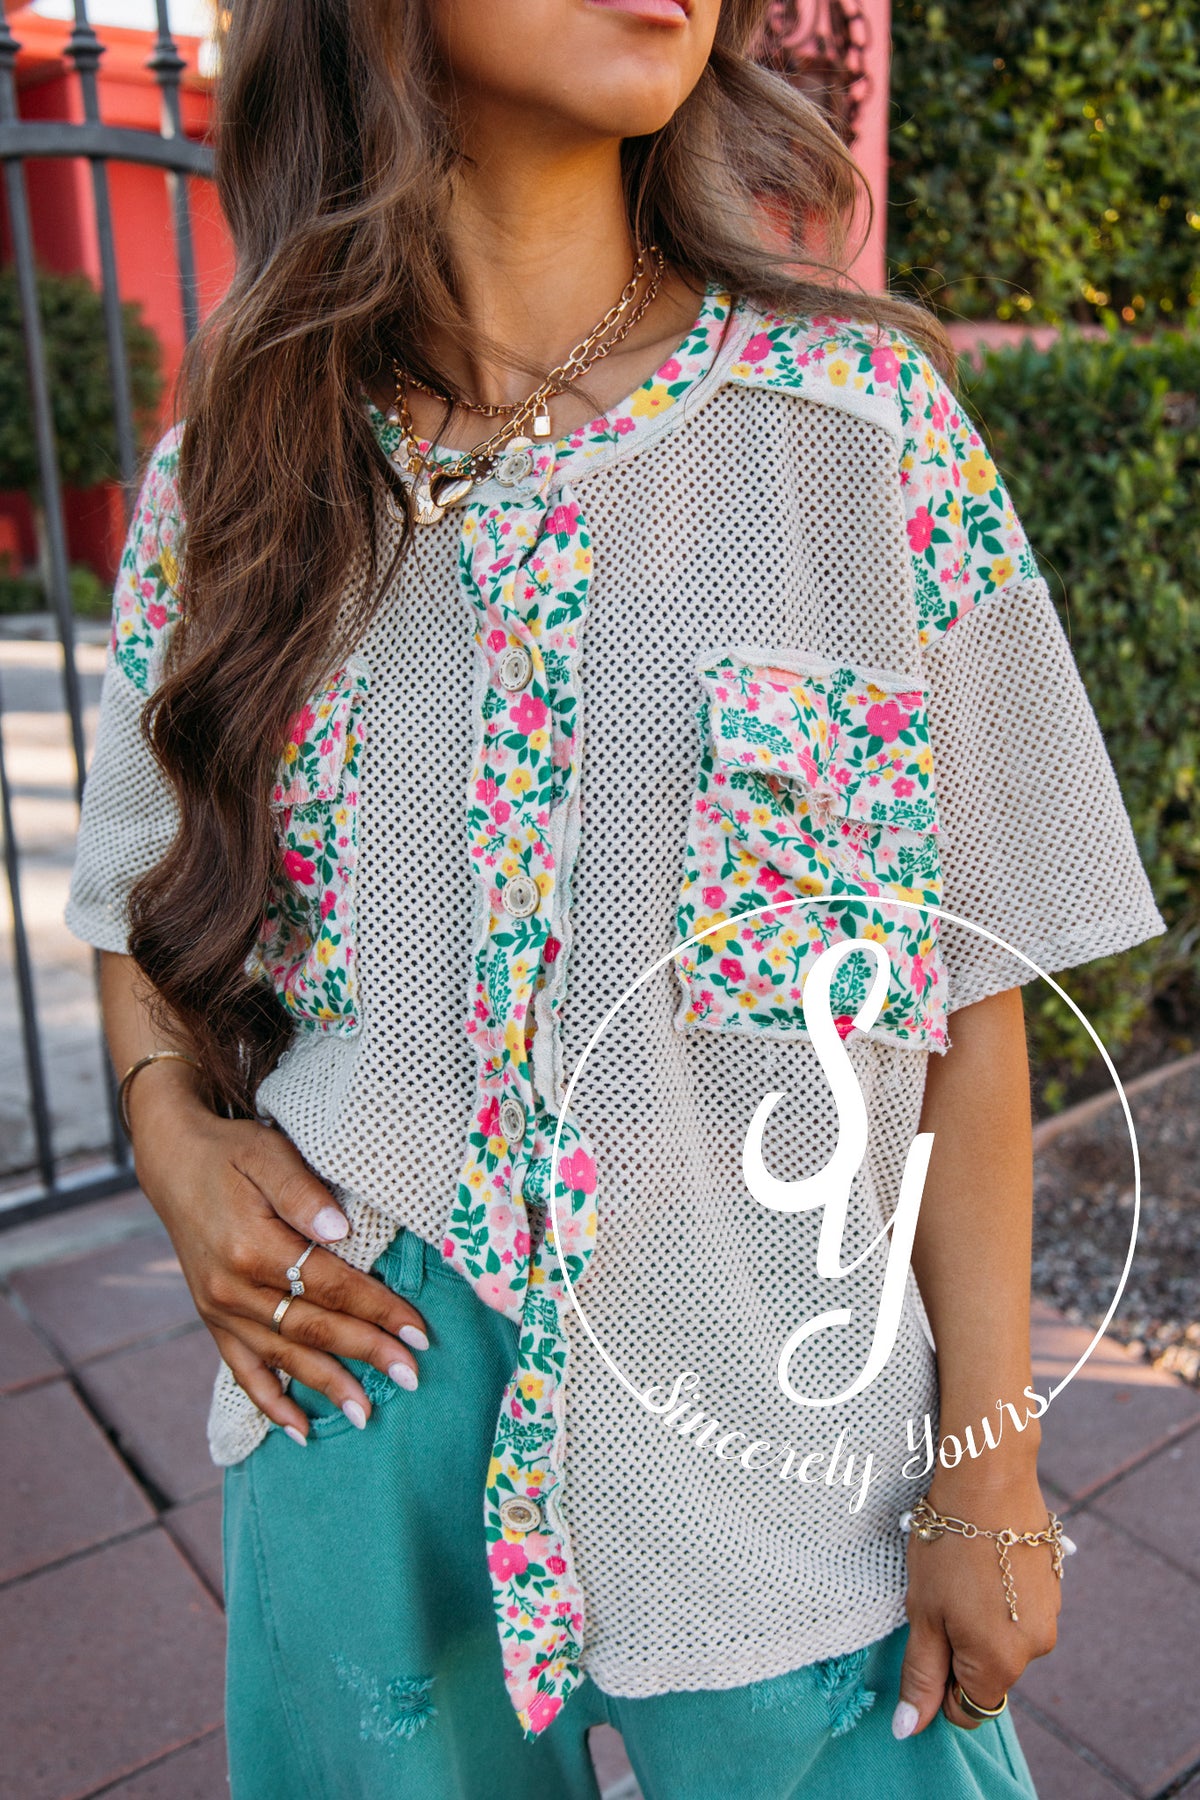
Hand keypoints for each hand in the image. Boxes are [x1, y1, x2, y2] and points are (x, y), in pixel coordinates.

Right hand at [127, 1061, 428, 1442]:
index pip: (330, 1286)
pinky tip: (301, 1431)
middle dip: (366, 1352)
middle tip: (413, 1375)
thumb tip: (340, 1232)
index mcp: (253, 1246)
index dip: (377, 1309)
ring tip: (367, 1414)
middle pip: (312, 1327)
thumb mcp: (267, 1154)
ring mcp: (219, 1309)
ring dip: (327, 1386)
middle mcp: (232, 1287)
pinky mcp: (212, 1320)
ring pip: (283, 1356)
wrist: (172, 1162)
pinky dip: (271, 1404)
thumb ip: (301, 1193)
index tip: (418, 1331)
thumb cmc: (231, 1153)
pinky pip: (242, 1372)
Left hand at [894, 1464, 1060, 1737]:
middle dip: (958, 1646)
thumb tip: (909, 1730)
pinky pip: (1020, 1610)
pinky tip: (984, 1560)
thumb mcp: (923, 1613)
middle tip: (938, 1598)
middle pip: (987, 1674)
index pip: (968, 1709)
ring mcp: (1050, 1617)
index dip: (939, 1683)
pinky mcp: (1055, 1586)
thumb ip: (921, 1675)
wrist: (990, 1477)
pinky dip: (1001, 1596)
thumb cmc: (948, 1544)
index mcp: (999, 1664)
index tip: (926, 1639)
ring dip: (980, 1620)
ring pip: (1004, 1640)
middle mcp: (1035, 1650)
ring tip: (962, 1572)